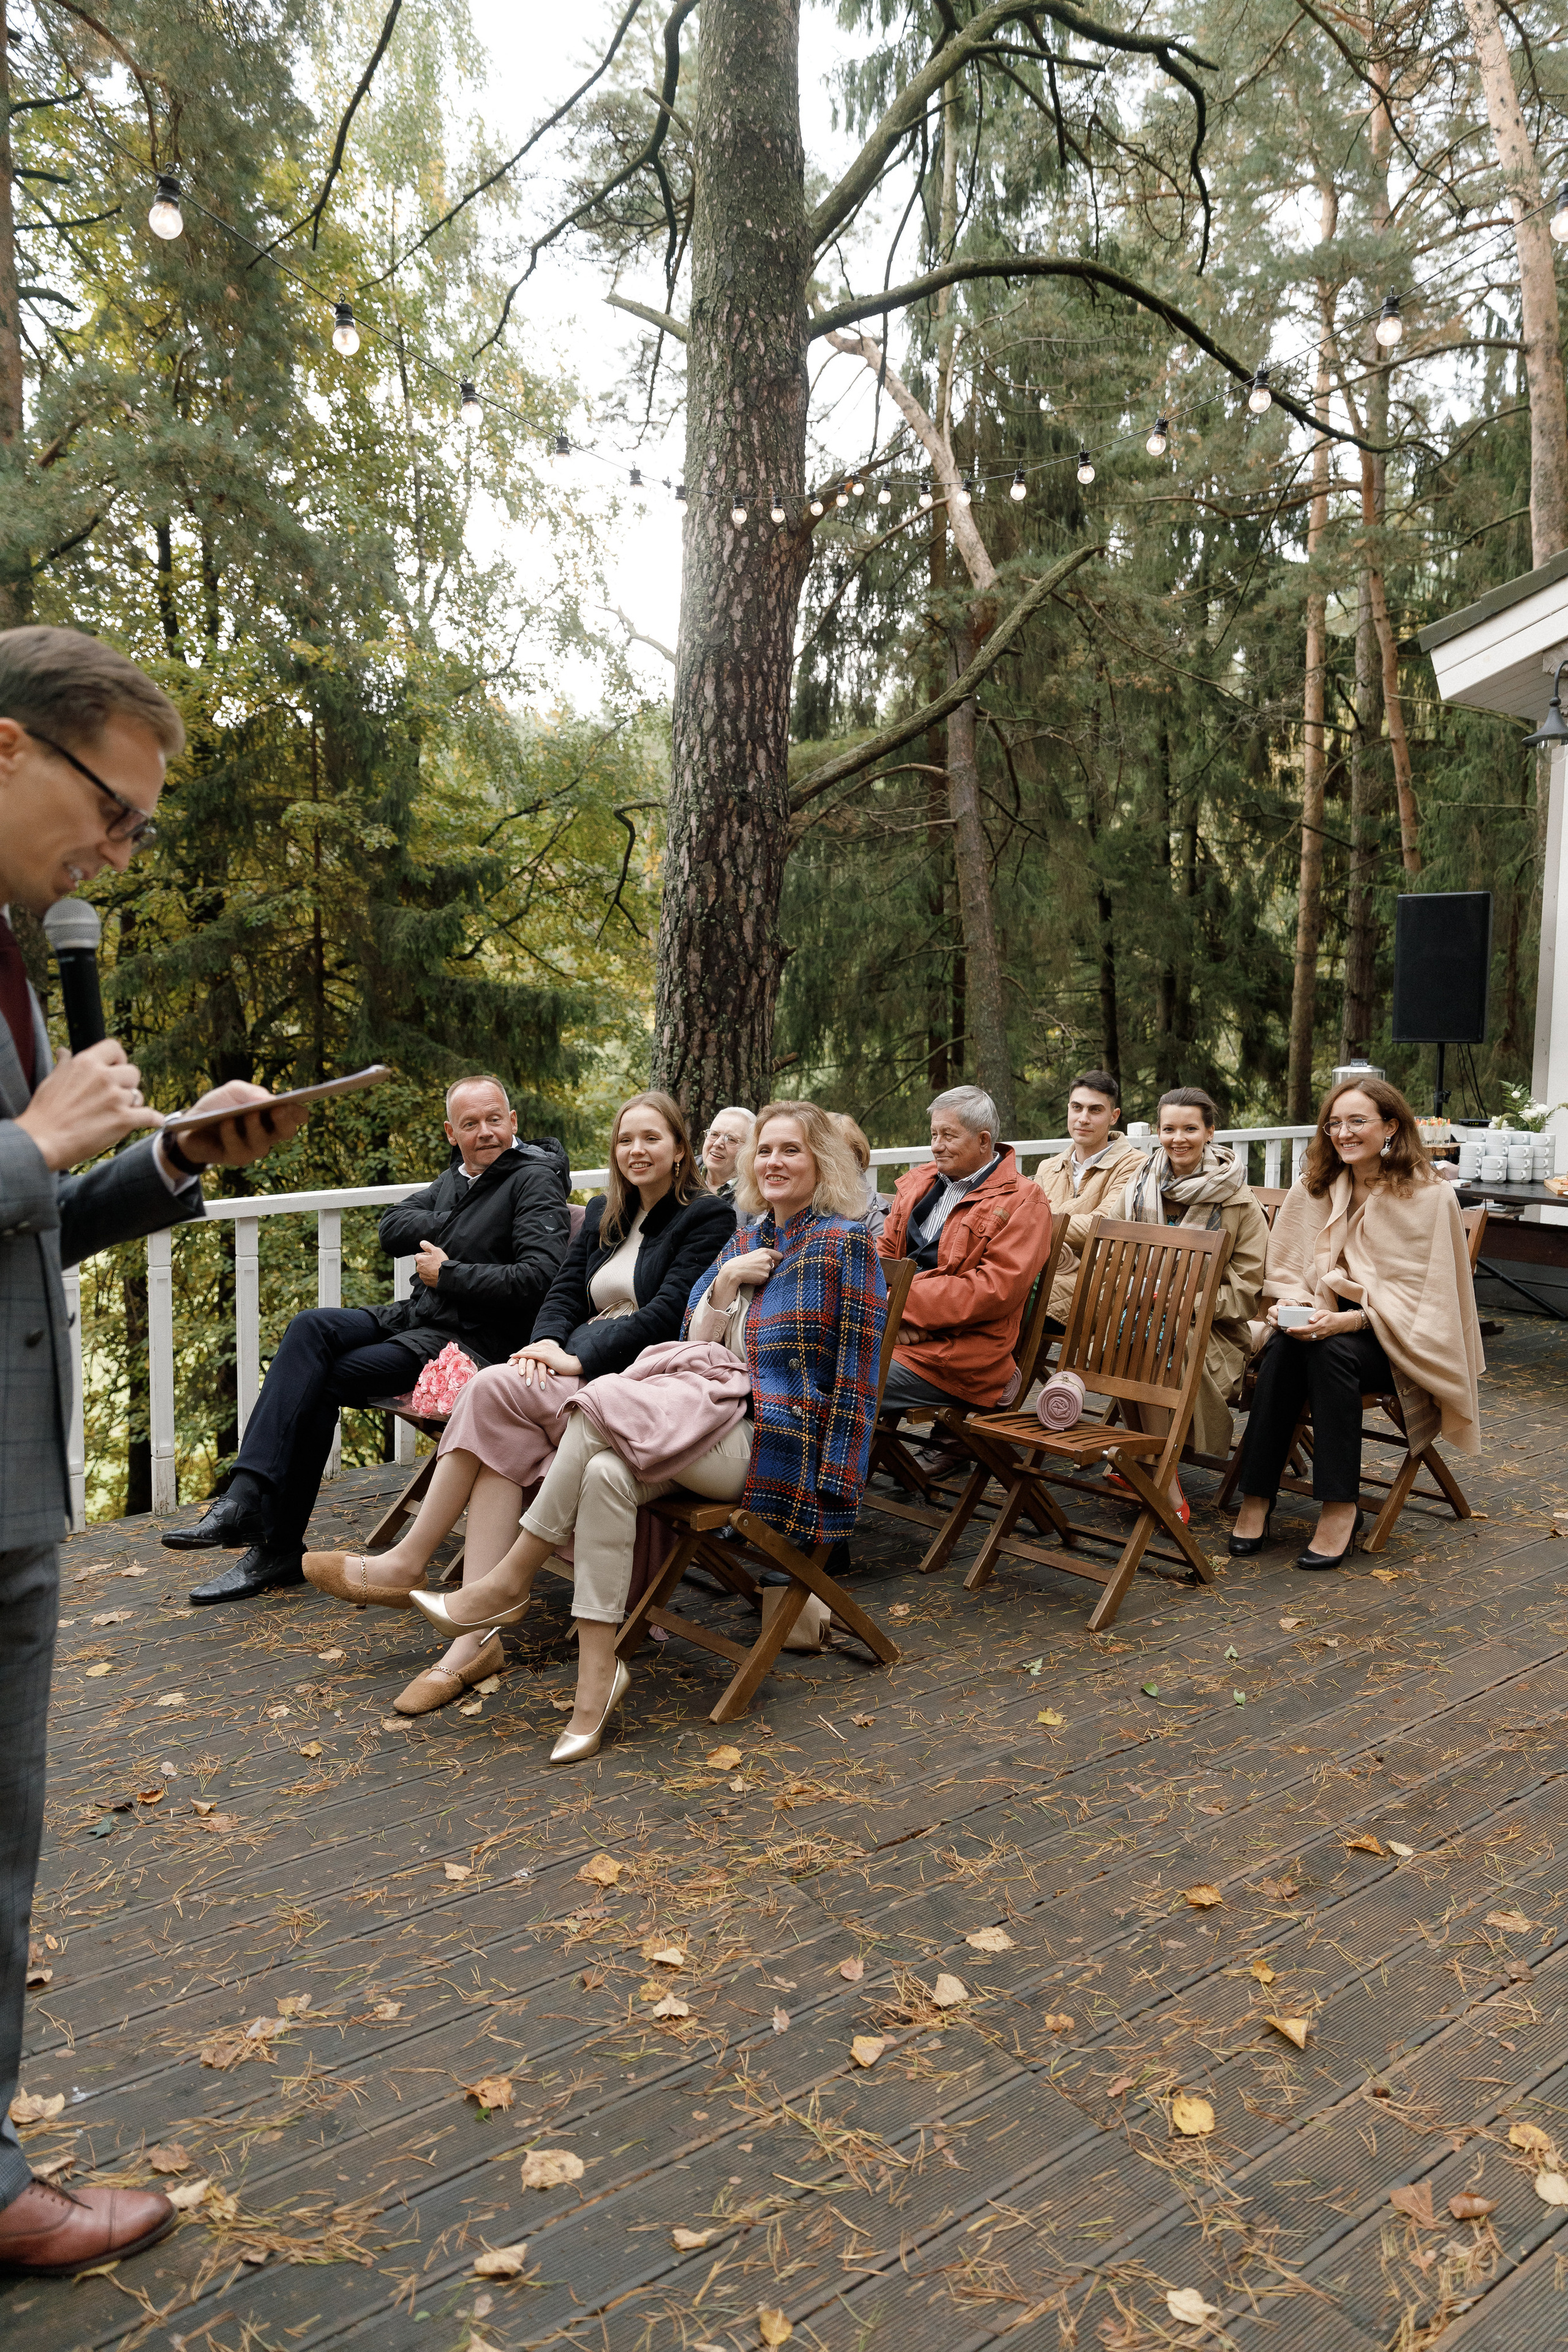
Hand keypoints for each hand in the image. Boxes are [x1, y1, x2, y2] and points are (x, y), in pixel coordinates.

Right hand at [16, 1040, 161, 1170]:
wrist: (42, 1142)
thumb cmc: (44, 1113)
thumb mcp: (52, 1080)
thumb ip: (65, 1065)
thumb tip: (64, 1051)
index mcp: (87, 1063)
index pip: (115, 1047)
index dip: (118, 1058)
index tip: (115, 1068)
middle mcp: (104, 1077)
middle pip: (133, 1072)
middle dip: (126, 1084)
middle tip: (114, 1096)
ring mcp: (116, 1098)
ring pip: (138, 1095)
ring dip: (132, 1104)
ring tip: (117, 1113)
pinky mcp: (123, 1120)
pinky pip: (150, 1116)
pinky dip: (154, 1120)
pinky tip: (155, 1121)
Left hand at [165, 1081, 311, 1168]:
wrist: (189, 1125)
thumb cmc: (217, 1106)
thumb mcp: (232, 1091)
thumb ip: (251, 1092)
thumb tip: (268, 1099)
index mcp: (272, 1115)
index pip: (296, 1116)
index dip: (298, 1112)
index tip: (291, 1103)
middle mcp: (268, 1133)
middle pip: (287, 1132)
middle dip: (284, 1121)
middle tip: (278, 1108)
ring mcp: (253, 1148)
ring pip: (263, 1144)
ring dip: (255, 1128)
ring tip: (248, 1114)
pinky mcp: (237, 1158)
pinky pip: (240, 1150)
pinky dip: (232, 1135)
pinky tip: (225, 1123)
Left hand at [414, 1238, 448, 1288]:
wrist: (446, 1276)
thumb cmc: (442, 1264)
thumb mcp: (436, 1251)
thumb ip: (428, 1246)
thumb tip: (422, 1243)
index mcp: (420, 1260)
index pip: (418, 1255)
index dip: (425, 1255)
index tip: (431, 1256)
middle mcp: (419, 1268)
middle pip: (421, 1263)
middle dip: (426, 1262)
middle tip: (435, 1262)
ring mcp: (422, 1276)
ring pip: (423, 1271)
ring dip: (428, 1269)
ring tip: (436, 1268)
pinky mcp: (426, 1282)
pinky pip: (427, 1277)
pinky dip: (430, 1276)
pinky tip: (436, 1274)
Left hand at [507, 1339, 581, 1385]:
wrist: (573, 1365)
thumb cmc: (565, 1365)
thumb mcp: (554, 1359)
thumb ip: (547, 1359)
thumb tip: (542, 1364)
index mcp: (547, 1344)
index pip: (532, 1348)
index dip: (523, 1353)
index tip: (516, 1357)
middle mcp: (544, 1344)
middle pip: (527, 1348)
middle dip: (518, 1354)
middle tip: (510, 1359)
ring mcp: (544, 1349)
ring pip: (527, 1351)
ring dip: (517, 1356)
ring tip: (510, 1360)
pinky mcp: (544, 1355)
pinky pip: (529, 1355)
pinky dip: (521, 1356)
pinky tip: (515, 1358)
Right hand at [712, 1246, 779, 1306]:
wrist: (734, 1270)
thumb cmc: (742, 1263)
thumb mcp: (754, 1255)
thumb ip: (763, 1257)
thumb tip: (773, 1263)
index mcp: (764, 1251)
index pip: (779, 1255)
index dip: (778, 1260)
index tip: (775, 1263)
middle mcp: (767, 1258)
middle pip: (773, 1266)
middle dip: (767, 1268)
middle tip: (756, 1269)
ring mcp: (767, 1267)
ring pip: (768, 1273)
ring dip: (762, 1274)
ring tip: (752, 1272)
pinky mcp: (765, 1275)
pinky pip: (764, 1279)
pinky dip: (759, 1280)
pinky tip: (752, 1277)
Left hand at [1281, 1307, 1362, 1341]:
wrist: (1340, 1324)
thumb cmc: (1330, 1316)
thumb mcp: (1325, 1312)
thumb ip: (1317, 1315)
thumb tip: (1310, 1320)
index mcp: (1321, 1325)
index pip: (1306, 1329)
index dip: (1297, 1330)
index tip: (1288, 1328)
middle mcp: (1320, 1333)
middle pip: (1304, 1336)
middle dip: (1294, 1334)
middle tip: (1285, 1330)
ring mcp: (1319, 1337)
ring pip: (1305, 1339)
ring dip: (1296, 1337)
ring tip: (1288, 1332)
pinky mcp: (1318, 1338)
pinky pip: (1308, 1339)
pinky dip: (1300, 1337)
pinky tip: (1295, 1334)